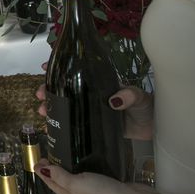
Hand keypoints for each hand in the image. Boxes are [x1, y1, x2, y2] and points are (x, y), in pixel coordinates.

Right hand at [35, 67, 152, 140]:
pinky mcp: (94, 127)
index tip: (45, 66)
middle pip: (66, 89)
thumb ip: (129, 95)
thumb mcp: (139, 97)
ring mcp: (91, 111)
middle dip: (49, 89)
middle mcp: (92, 95)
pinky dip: (62, 124)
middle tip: (39, 94)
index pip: (77, 71)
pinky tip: (53, 126)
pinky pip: (74, 124)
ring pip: (67, 106)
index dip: (60, 67)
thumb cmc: (148, 107)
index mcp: (100, 84)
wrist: (155, 127)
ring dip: (52, 106)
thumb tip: (114, 100)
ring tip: (43, 111)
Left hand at [35, 159, 127, 193]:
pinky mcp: (105, 185)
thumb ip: (60, 177)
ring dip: (68, 168)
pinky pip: (89, 175)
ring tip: (62, 154)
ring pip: (75, 178)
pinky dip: (83, 167)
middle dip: (53, 169)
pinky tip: (83, 159)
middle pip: (62, 182)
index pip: (52, 184)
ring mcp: (93, 192)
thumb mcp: (77, 185)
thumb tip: (42, 170)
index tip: (38, 158)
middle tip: (48, 153)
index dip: (43, 172)